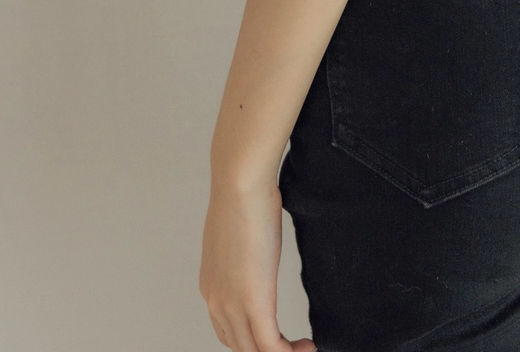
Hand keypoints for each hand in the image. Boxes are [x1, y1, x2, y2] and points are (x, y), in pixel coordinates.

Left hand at [199, 179, 314, 351]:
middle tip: (296, 347)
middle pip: (241, 347)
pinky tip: (308, 346)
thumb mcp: (241, 232)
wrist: (241, 184)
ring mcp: (232, 305)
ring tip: (304, 348)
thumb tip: (260, 245)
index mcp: (211, 287)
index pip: (229, 332)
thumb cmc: (245, 195)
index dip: (254, 339)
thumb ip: (247, 250)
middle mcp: (216, 302)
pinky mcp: (254, 302)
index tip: (280, 336)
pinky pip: (270, 348)